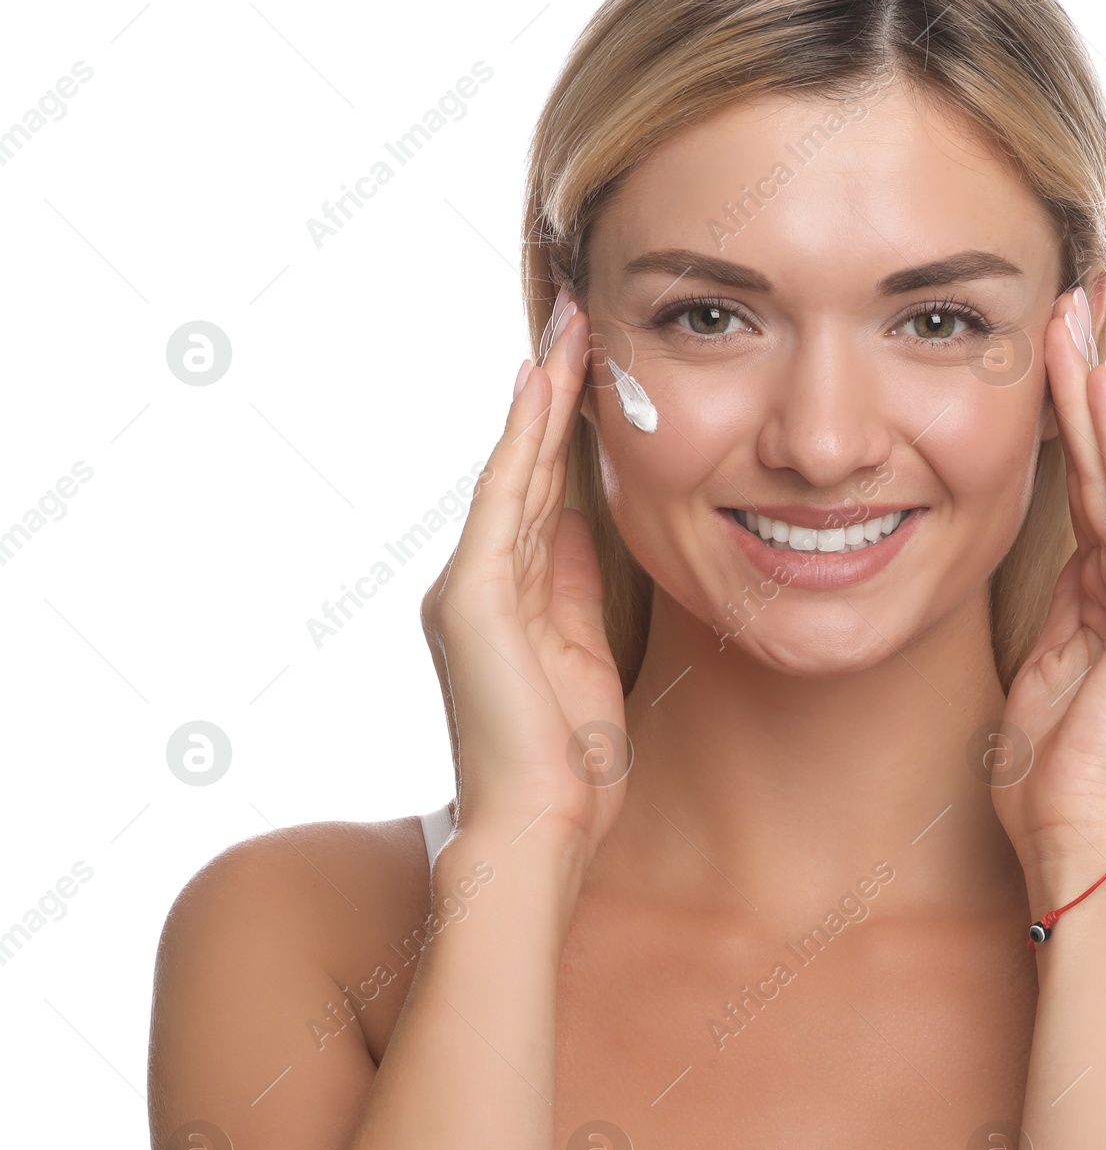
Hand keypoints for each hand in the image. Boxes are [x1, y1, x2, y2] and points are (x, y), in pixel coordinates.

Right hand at [420, 288, 626, 865]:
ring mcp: (468, 588)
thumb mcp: (588, 657)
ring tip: (568, 330)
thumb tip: (592, 525)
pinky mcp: (472, 598)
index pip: (542, 496)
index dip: (565, 432)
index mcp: (509, 601)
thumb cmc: (569, 763)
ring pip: (514, 471)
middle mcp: (477, 584)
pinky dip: (523, 441)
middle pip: (525, 470)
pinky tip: (541, 385)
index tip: (591, 370)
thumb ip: (580, 591)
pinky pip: (506, 501)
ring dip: (542, 398)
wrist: (539, 830)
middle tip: (577, 320)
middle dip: (552, 396)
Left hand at [990, 281, 1105, 889]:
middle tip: (1066, 302)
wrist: (1076, 845)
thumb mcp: (1034, 679)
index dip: (1069, 423)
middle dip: (1085, 384)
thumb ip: (1048, 621)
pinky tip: (1094, 385)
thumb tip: (1030, 573)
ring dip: (1094, 393)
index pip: (1088, 493)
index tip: (1043, 354)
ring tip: (1071, 317)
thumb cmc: (1047, 780)